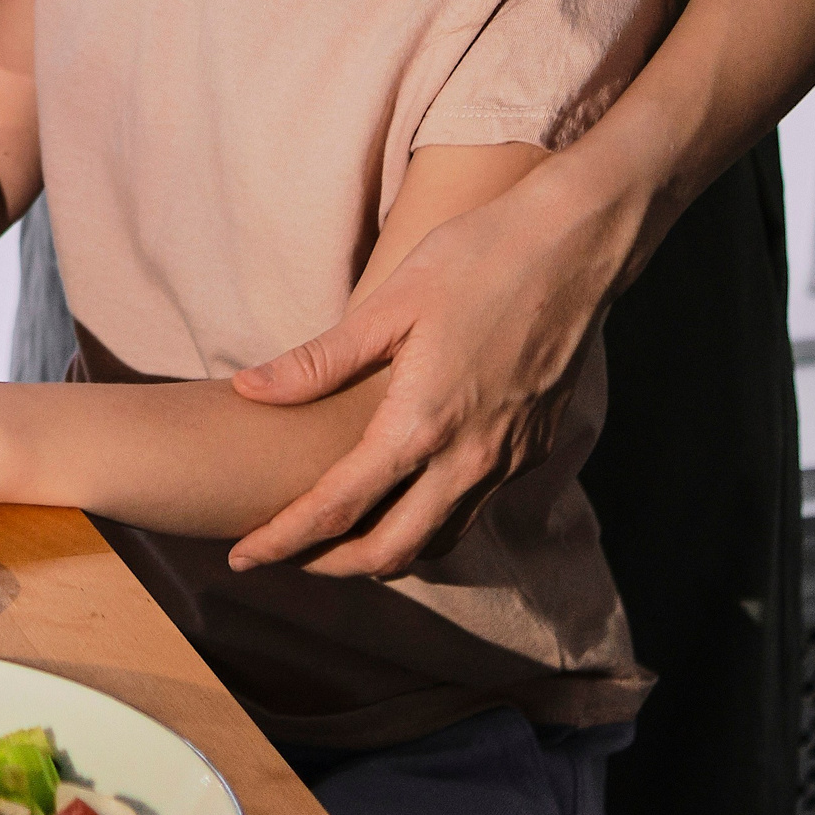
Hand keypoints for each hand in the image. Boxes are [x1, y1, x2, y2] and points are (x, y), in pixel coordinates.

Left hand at [226, 162, 633, 577]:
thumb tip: (247, 389)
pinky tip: (403, 495)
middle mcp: (469, 460)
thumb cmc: (473, 261)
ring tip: (333, 537)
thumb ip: (319, 361)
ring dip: (383, 552)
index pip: (338, 508)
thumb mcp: (387, 304)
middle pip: (391, 552)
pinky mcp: (532, 450)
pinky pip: (471, 508)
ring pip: (439, 540)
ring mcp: (508, 461)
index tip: (242, 558)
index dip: (284, 539)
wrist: (572, 250)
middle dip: (330, 565)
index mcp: (422, 425)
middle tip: (281, 558)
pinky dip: (428, 521)